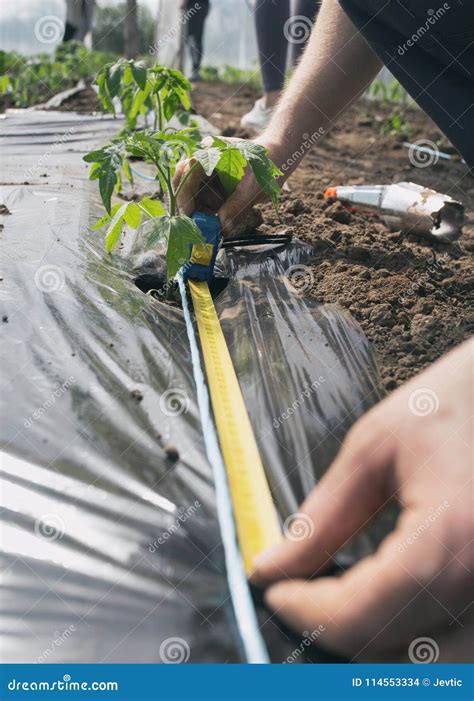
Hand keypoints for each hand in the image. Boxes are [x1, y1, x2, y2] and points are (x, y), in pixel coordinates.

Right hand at [174, 138, 282, 235]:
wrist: (278, 158)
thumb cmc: (267, 165)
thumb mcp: (254, 187)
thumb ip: (236, 207)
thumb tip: (221, 228)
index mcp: (211, 152)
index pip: (187, 172)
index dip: (184, 195)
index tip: (188, 215)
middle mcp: (204, 161)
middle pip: (183, 183)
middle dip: (187, 206)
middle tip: (193, 227)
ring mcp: (207, 174)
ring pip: (191, 195)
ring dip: (197, 213)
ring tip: (207, 228)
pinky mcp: (212, 186)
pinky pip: (202, 201)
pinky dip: (205, 215)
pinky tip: (213, 225)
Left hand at [251, 340, 472, 661]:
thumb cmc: (445, 408)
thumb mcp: (373, 451)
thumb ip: (322, 516)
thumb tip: (273, 566)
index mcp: (452, 533)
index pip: (367, 608)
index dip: (310, 611)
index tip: (274, 593)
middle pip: (397, 649)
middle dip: (334, 631)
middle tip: (297, 597)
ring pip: (429, 664)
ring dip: (371, 644)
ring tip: (331, 603)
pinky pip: (455, 647)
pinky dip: (407, 637)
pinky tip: (378, 605)